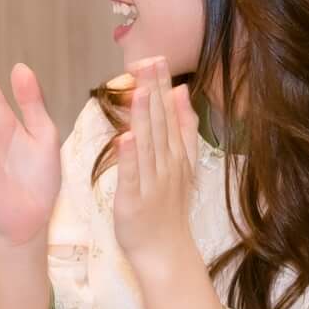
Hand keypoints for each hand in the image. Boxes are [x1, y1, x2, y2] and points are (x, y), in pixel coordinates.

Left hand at [107, 64, 207, 286]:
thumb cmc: (168, 207)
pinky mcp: (134, 201)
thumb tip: (180, 91)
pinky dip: (129, 158)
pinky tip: (125, 138)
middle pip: (161, 123)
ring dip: (145, 118)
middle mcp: (167, 164)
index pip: (170, 113)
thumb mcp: (183, 163)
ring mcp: (153, 182)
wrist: (166, 251)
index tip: (156, 57)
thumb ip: (183, 128)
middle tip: (148, 60)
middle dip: (154, 91)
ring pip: (148, 145)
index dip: (162, 85)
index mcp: (177, 154)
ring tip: (140, 91)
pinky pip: (132, 177)